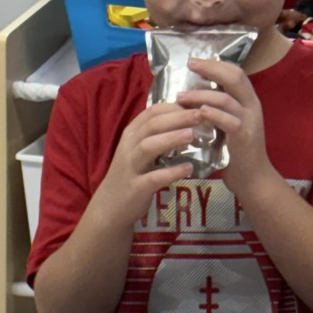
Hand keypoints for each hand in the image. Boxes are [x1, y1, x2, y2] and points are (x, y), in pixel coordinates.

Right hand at [91, 102, 202, 228]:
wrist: (110, 207)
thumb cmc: (132, 175)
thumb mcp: (140, 150)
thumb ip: (158, 135)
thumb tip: (188, 121)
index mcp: (132, 134)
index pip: (152, 111)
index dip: (175, 106)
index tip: (197, 105)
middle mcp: (129, 146)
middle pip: (153, 125)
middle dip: (178, 117)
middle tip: (202, 114)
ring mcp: (131, 167)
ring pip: (149, 146)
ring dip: (171, 139)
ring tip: (192, 135)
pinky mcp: (136, 188)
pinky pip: (154, 177)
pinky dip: (172, 172)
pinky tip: (188, 168)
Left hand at [177, 58, 272, 194]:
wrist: (253, 179)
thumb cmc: (237, 152)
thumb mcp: (230, 124)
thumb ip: (220, 108)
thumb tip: (196, 93)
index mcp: (248, 100)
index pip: (236, 72)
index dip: (215, 64)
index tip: (195, 61)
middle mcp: (252, 106)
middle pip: (235, 77)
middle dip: (211, 68)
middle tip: (190, 65)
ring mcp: (250, 121)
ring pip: (227, 99)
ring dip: (201, 95)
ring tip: (181, 96)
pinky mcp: (245, 137)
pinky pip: (228, 121)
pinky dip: (212, 114)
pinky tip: (199, 112)